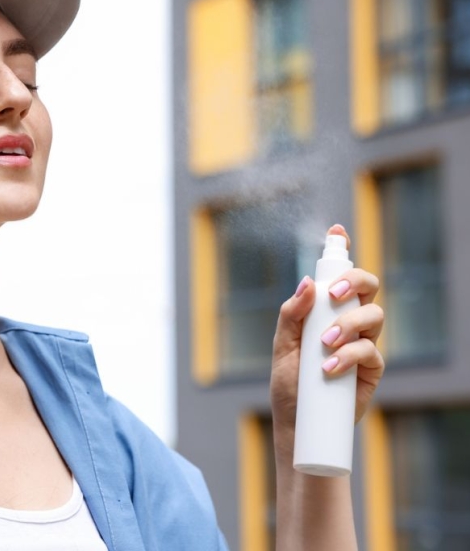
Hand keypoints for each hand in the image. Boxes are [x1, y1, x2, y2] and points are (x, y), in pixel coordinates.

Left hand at [270, 224, 384, 450]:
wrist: (296, 423)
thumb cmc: (288, 383)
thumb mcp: (282, 346)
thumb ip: (291, 314)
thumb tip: (305, 283)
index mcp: (326, 310)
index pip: (338, 276)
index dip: (341, 251)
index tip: (336, 233)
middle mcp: (348, 321)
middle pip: (366, 287)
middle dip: (353, 281)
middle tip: (332, 295)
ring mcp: (363, 344)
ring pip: (373, 316)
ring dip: (348, 324)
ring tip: (324, 342)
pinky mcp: (371, 369)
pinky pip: (371, 352)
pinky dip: (349, 356)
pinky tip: (329, 366)